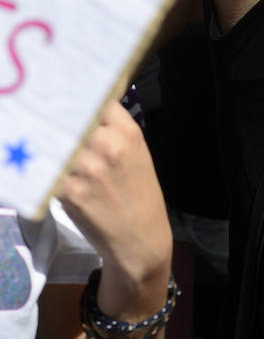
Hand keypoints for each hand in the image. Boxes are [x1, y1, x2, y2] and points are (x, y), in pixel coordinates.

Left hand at [57, 101, 171, 316]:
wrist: (139, 238)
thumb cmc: (139, 192)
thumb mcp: (137, 151)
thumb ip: (114, 129)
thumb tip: (85, 108)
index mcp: (128, 132)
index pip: (96, 100)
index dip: (83, 102)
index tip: (73, 104)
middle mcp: (108, 145)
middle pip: (73, 120)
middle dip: (65, 125)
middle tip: (55, 125)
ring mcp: (87, 168)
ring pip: (58, 144)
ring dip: (53, 147)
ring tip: (52, 150)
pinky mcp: (69, 191)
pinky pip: (50, 170)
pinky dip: (49, 170)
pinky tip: (53, 173)